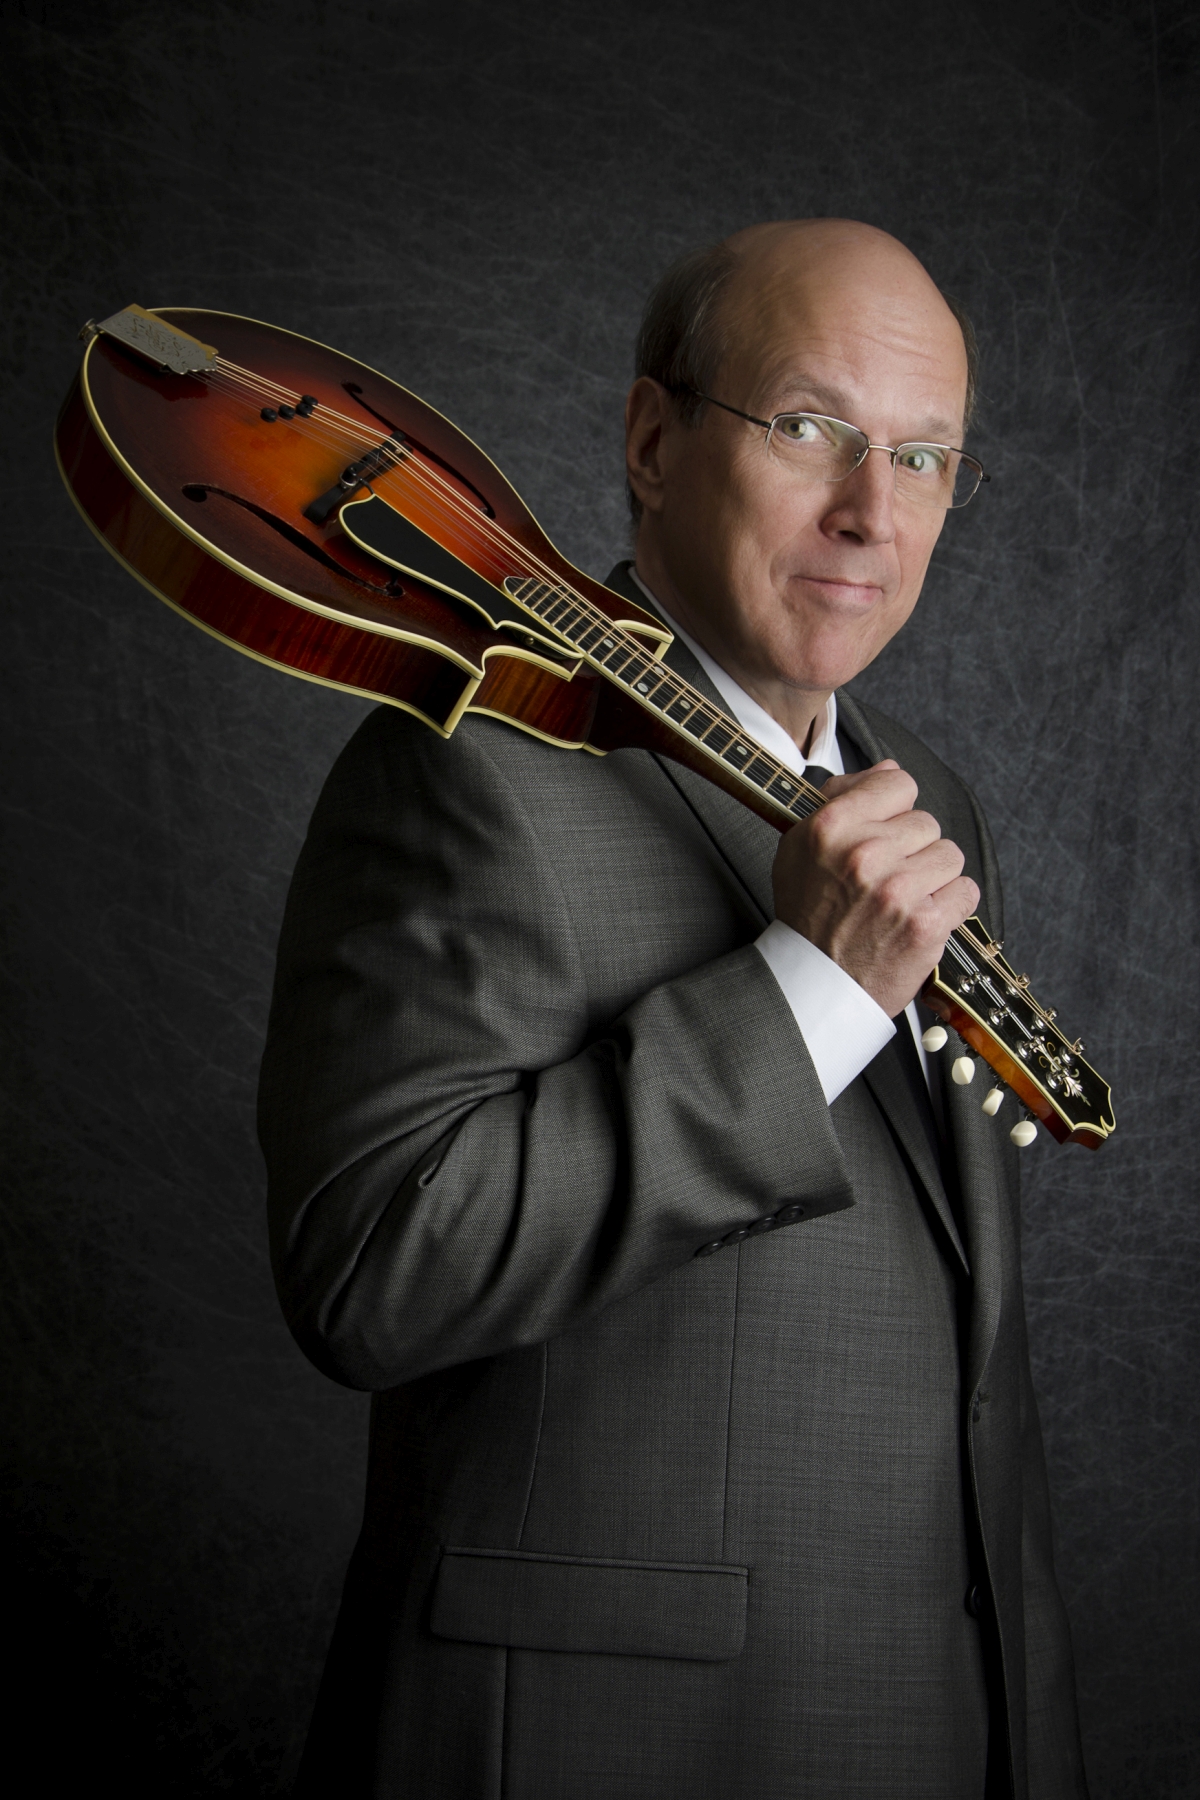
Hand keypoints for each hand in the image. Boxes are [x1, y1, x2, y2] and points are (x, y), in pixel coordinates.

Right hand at [772, 761, 979, 1018]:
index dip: (896, 806)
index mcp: (832, 827)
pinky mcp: (926, 923)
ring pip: (949, 855)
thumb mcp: (801, 847)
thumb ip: (842, 800)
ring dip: (933, 877)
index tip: (887, 828)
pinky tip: (920, 917)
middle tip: (885, 878)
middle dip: (912, 849)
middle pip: (926, 822)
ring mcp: (898, 889)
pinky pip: (965, 892)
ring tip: (903, 900)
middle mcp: (865, 853)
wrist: (815, 984)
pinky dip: (949, 907)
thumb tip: (888, 771)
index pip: (898, 783)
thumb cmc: (808, 917)